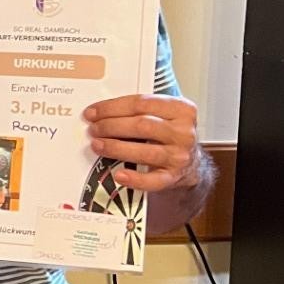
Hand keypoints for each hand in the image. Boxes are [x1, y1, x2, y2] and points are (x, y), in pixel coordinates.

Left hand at [84, 94, 201, 191]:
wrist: (191, 162)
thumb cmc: (169, 134)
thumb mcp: (163, 114)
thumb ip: (139, 109)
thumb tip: (101, 112)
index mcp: (181, 109)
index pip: (142, 103)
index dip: (113, 107)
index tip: (93, 112)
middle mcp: (183, 132)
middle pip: (142, 125)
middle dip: (111, 126)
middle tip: (93, 129)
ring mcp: (180, 156)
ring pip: (144, 151)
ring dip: (115, 148)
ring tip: (97, 145)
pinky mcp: (173, 177)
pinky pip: (152, 181)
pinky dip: (134, 179)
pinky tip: (119, 175)